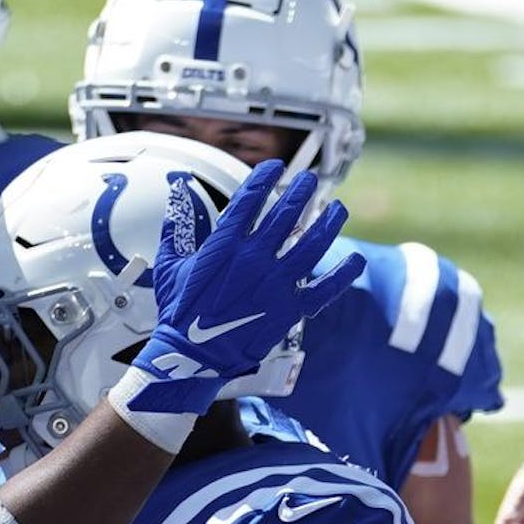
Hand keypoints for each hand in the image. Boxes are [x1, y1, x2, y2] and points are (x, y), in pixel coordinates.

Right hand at [120, 160, 365, 418]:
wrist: (190, 356)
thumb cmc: (178, 313)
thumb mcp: (168, 266)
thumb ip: (176, 227)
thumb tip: (177, 193)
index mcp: (224, 246)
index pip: (250, 199)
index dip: (264, 178)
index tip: (274, 167)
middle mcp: (254, 260)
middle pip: (286, 214)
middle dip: (300, 192)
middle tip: (307, 182)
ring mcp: (275, 285)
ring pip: (312, 245)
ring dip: (328, 223)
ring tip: (337, 208)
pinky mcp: (289, 310)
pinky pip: (324, 289)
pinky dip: (343, 274)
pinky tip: (355, 260)